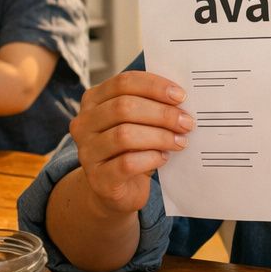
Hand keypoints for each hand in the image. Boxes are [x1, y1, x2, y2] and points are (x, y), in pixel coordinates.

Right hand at [68, 70, 193, 214]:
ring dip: (160, 137)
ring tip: (180, 142)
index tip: (181, 96)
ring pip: (124, 135)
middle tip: (187, 123)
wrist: (115, 189)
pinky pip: (127, 163)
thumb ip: (151, 105)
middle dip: (162, 113)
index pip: (123, 82)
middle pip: (124, 107)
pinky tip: (163, 158)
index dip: (154, 86)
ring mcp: (87, 152)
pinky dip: (151, 158)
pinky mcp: (98, 178)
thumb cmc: (132, 148)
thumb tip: (181, 98)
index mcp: (93, 100)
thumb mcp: (138, 122)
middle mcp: (83, 123)